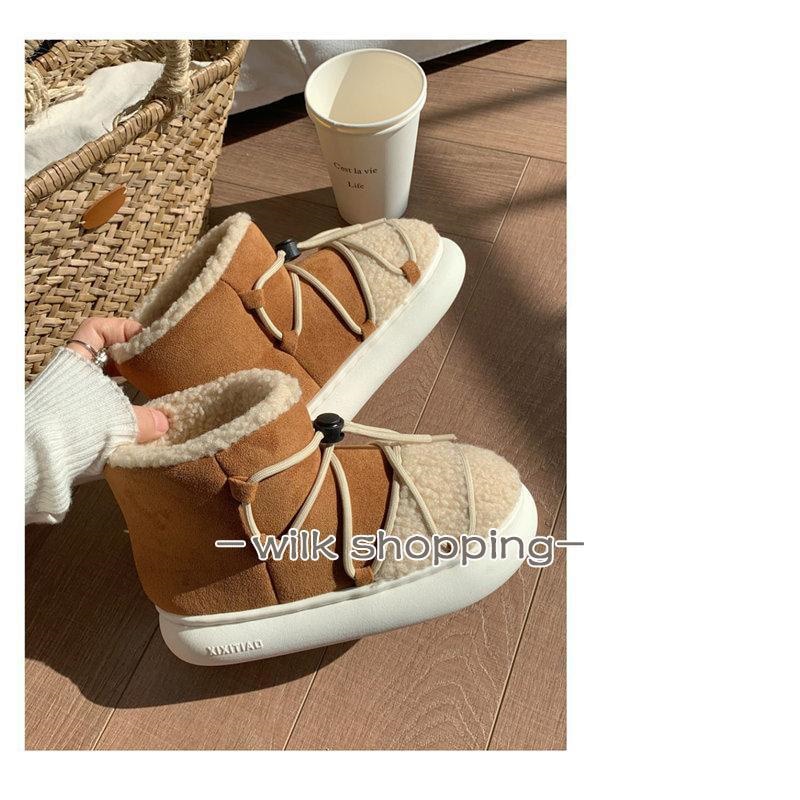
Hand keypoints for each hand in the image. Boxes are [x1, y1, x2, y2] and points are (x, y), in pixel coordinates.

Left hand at [68, 318, 168, 443]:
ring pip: (102, 387)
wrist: (37, 458)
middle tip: (154, 370)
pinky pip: (100, 412)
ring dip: (125, 394)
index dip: (122, 329)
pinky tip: (135, 426)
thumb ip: (144, 419)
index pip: (96, 330)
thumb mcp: (115, 418)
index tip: (146, 339)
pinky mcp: (71, 424)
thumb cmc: (71, 426)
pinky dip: (118, 416)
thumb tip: (164, 422)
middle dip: (131, 365)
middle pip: (103, 359)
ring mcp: (70, 400)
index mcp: (76, 362)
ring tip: (149, 400)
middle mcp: (71, 377)